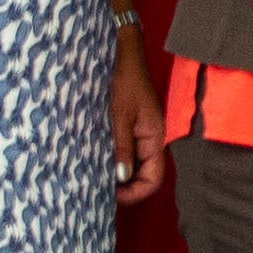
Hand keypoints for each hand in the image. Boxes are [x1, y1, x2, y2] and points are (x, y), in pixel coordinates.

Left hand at [109, 32, 167, 205]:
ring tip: (97, 177)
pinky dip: (116, 161)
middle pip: (144, 177)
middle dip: (126, 187)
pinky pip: (128, 153)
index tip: (113, 195)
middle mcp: (152, 141)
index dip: (136, 192)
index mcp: (155, 139)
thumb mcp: (121, 116)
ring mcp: (142, 136)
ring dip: (119, 175)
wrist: (124, 57)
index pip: (154, 179)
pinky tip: (99, 161)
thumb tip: (121, 178)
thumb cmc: (125, 82)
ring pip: (135, 167)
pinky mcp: (132, 129)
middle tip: (100, 190)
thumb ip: (123, 148)